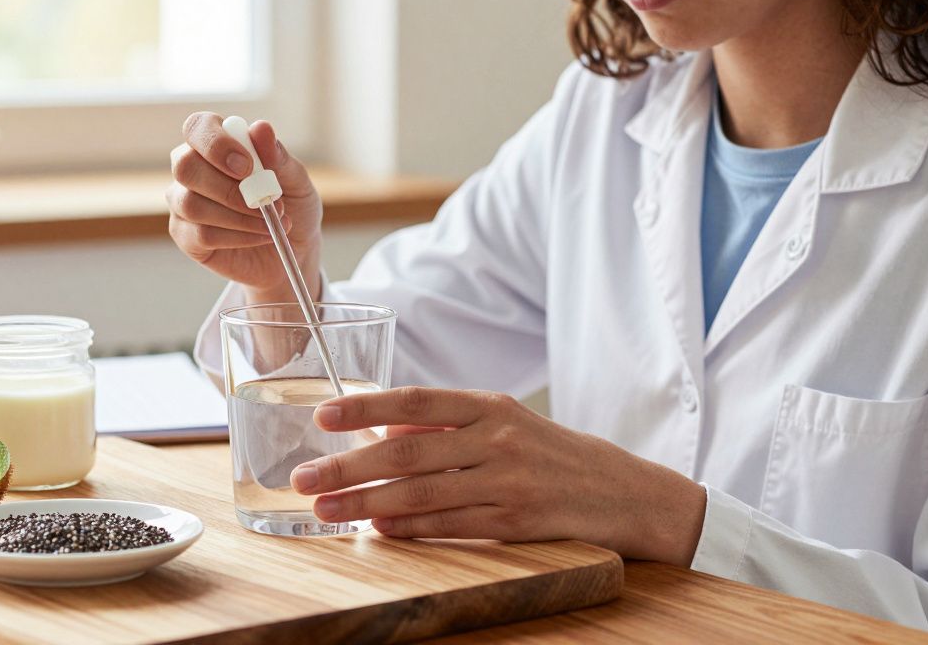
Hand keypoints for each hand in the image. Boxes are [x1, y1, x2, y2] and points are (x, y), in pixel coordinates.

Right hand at [168, 113, 323, 302]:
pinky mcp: (186, 236)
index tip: (246, 166)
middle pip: (184, 165)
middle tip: (263, 201)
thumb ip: (278, 156)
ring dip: (238, 216)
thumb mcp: (296, 180)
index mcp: (217, 144)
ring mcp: (183, 203)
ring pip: (191, 204)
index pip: (198, 127)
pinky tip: (260, 236)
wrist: (294, 250)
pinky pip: (201, 235)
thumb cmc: (292, 206)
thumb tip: (260, 128)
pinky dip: (238, 236)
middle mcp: (193, 169)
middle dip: (226, 186)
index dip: (217, 143)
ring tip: (270, 222)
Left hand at [290, 387, 706, 565]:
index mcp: (489, 406)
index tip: (325, 415)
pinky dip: (410, 528)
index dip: (367, 407)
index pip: (417, 399)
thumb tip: (380, 426)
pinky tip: (378, 528)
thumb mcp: (502, 424)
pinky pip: (451, 525)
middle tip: (304, 479)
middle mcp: (497, 439)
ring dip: (366, 503)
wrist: (623, 493)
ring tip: (326, 509)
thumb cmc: (550, 454)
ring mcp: (507, 482)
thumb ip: (443, 424)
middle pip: (408, 450)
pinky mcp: (516, 523)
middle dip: (349, 466)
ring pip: (422, 493)